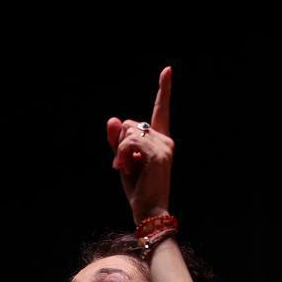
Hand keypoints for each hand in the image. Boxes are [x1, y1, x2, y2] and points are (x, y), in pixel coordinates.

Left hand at [106, 66, 172, 222]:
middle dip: (120, 142)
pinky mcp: (158, 153)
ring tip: (124, 170)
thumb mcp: (124, 162)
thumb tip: (113, 118)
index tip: (167, 70)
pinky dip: (120, 155)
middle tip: (123, 166)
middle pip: (131, 124)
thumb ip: (118, 142)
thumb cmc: (138, 190)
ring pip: (129, 133)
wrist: (149, 211)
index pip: (161, 111)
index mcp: (161, 141)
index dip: (164, 89)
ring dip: (119, 151)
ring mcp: (164, 146)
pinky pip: (129, 142)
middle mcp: (166, 140)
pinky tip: (123, 169)